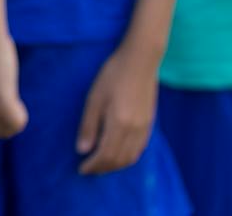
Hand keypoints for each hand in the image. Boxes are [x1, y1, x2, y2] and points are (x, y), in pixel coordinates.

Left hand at [75, 44, 157, 175]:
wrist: (140, 61)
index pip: (106, 155)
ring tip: (101, 165)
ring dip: (115, 165)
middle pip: (119, 160)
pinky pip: (139, 150)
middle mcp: (135, 130)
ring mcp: (145, 128)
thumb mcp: (94, 98)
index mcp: (119, 124)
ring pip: (131, 157)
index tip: (81, 169)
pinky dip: (127, 157)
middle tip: (88, 169)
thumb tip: (82, 150)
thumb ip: (88, 126)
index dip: (93, 166)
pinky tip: (118, 154)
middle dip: (103, 168)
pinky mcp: (150, 124)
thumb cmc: (113, 75)